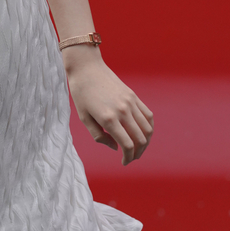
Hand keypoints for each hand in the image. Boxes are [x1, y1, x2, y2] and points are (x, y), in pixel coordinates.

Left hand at [64, 50, 153, 166]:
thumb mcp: (84, 118)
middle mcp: (123, 111)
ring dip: (145, 142)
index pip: (127, 145)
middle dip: (137, 153)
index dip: (128, 158)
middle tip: (130, 158)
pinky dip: (149, 127)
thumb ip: (98, 136)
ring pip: (147, 129)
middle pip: (140, 139)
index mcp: (108, 119)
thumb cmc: (81, 93)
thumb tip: (115, 147)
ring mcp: (130, 102)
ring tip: (137, 148)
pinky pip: (148, 115)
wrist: (87, 68)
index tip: (124, 162)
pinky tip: (143, 133)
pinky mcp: (133, 96)